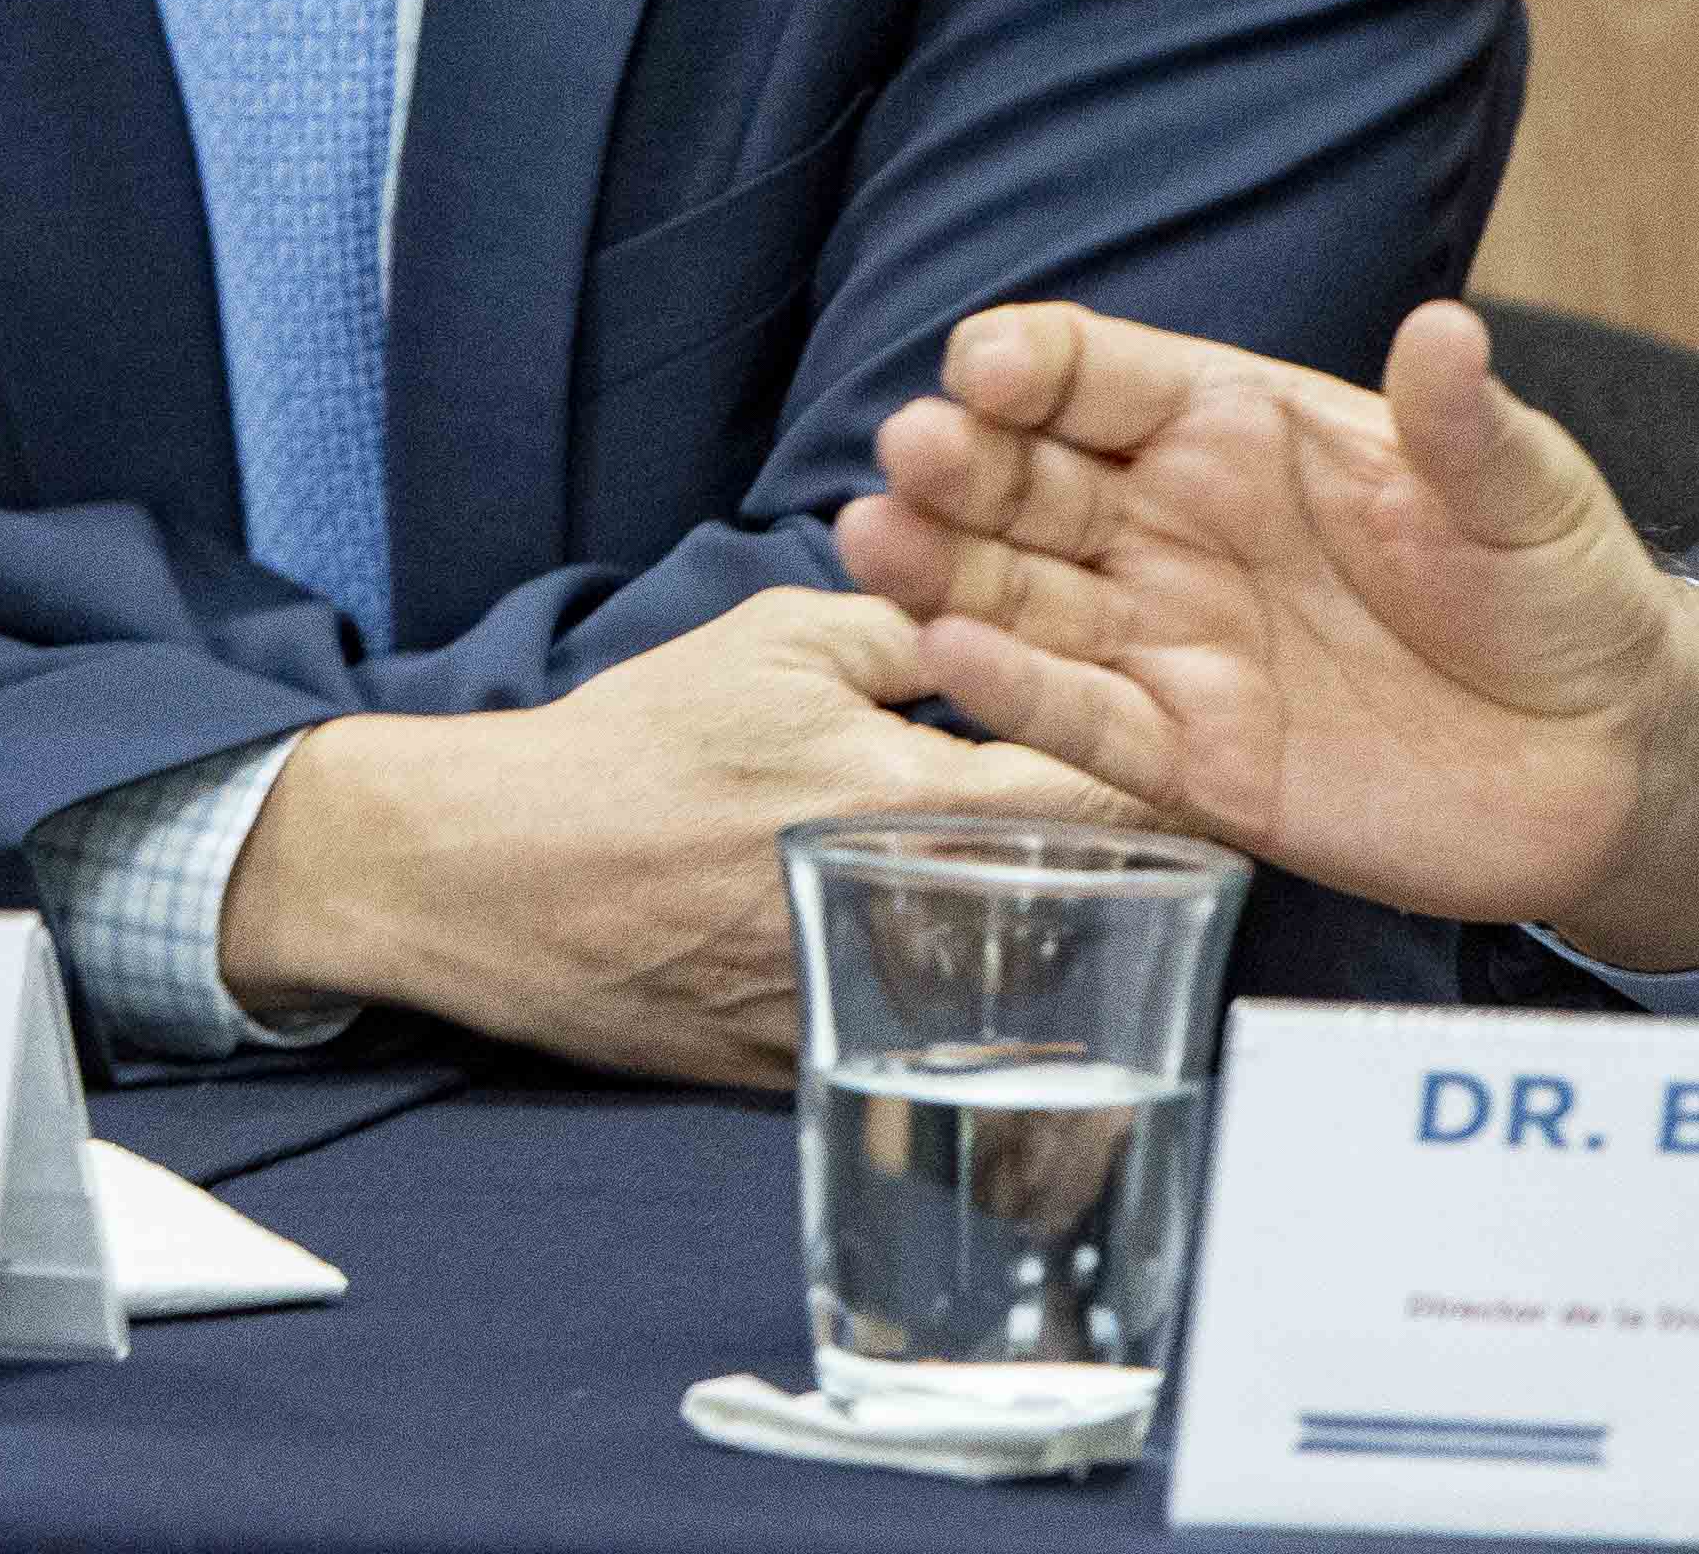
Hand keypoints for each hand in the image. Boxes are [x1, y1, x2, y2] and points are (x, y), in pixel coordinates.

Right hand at [212, 583, 1150, 1085]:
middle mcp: (917, 927)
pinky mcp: (826, 1067)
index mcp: (918, 806)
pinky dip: (956, 1000)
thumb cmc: (635, 750)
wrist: (497, 878)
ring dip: (1048, 942)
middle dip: (1129, 872)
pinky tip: (941, 954)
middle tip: (1145, 832)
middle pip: (1091, 912)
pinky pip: (930, 1039)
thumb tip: (991, 638)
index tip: (1201, 764)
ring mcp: (876, 1015)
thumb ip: (909, 631)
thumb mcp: (774, 641)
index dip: (1177, 782)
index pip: (1116, 806)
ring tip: (1054, 893)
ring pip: (1018, 990)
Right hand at [836, 298, 1698, 970]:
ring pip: (1021, 594)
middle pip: (1029, 481)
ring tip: (873, 547)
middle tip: (908, 458)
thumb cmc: (1561, 593)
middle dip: (959, 464)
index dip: (1033, 363)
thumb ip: (1465, 424)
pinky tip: (951, 657)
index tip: (987, 365)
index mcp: (1237, 429)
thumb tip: (1446, 329)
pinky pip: (1079, 720)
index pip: (1100, 375)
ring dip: (943, 569)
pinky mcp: (1186, 757)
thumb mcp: (1527, 493)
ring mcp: (1170, 641)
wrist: (1612, 760)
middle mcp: (1175, 526)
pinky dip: (1012, 692)